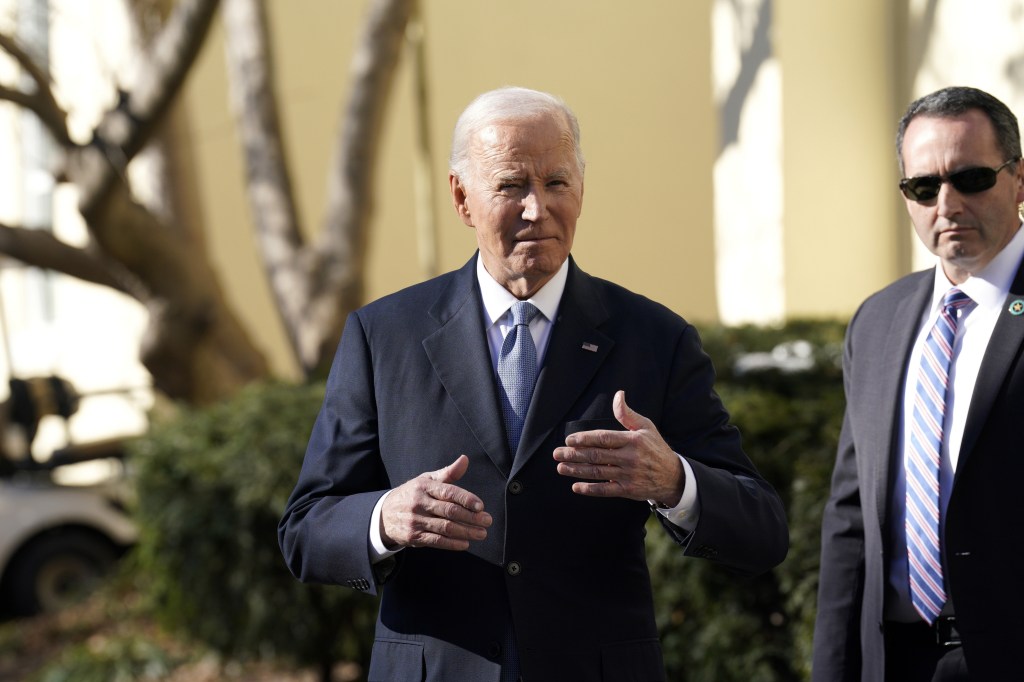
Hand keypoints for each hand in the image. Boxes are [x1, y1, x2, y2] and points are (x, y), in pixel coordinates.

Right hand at [380, 455, 491, 550]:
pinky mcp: (414, 536)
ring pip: (445, 528)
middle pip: (449, 511)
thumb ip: (448, 473)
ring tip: (481, 533)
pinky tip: (465, 543)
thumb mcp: (427, 480)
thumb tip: (465, 459)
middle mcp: (419, 503)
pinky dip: (452, 543)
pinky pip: (436, 541)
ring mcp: (416, 521)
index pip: (449, 492)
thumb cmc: (412, 494)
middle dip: (471, 517)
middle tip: (487, 521)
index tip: (481, 506)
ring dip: (466, 532)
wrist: (384, 514)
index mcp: (424, 487)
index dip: (466, 499)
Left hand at [553, 391, 684, 505]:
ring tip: (561, 467)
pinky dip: (590, 489)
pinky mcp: (628, 490)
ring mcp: (628, 475)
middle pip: (597, 456)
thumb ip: (627, 413)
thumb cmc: (656, 448)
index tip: (569, 439)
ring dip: (577, 470)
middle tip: (557, 453)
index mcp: (632, 440)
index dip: (584, 439)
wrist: (673, 476)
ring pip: (598, 472)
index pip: (604, 438)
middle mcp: (629, 458)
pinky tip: (576, 486)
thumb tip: (618, 394)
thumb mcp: (646, 427)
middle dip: (574, 455)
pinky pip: (605, 490)